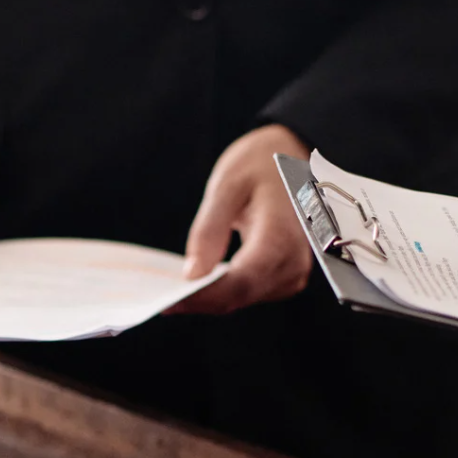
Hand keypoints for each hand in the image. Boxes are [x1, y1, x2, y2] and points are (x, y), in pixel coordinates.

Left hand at [173, 124, 313, 313]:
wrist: (298, 155)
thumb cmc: (263, 163)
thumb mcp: (227, 185)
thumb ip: (209, 231)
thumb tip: (192, 275)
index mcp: (280, 237)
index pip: (239, 283)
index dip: (202, 297)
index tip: (166, 303)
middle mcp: (292, 262)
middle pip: (239, 297)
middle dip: (199, 300)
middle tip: (160, 299)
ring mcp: (293, 272)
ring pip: (242, 299)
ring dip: (209, 298)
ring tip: (173, 291)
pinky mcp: (286, 275)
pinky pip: (249, 292)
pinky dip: (223, 290)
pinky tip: (200, 282)